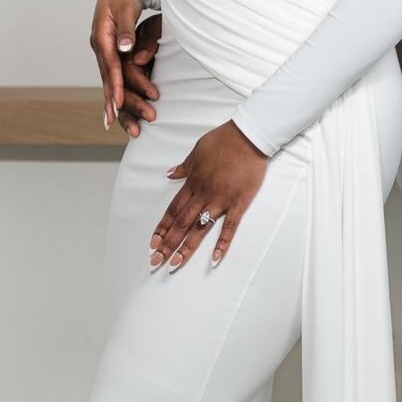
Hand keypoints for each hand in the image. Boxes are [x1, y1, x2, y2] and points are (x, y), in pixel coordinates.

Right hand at [90, 0, 160, 137]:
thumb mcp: (126, 6)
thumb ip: (125, 28)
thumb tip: (123, 48)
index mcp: (102, 36)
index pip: (110, 65)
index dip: (116, 85)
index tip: (120, 103)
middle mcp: (100, 46)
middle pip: (109, 78)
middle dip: (116, 102)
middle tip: (122, 125)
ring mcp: (104, 50)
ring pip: (110, 81)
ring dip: (117, 103)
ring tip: (121, 127)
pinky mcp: (110, 52)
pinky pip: (113, 76)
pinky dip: (116, 93)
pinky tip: (117, 110)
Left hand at [150, 121, 269, 270]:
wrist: (249, 136)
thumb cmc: (224, 140)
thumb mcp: (197, 150)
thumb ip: (184, 167)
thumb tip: (170, 174)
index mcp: (193, 182)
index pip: (173, 210)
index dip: (162, 228)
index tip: (153, 243)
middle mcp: (203, 194)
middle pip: (182, 224)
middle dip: (168, 244)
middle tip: (156, 262)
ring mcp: (221, 200)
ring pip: (200, 228)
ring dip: (186, 248)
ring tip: (175, 264)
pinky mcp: (239, 203)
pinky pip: (229, 227)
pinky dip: (222, 243)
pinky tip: (215, 258)